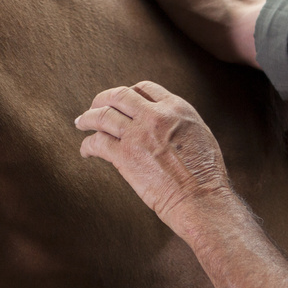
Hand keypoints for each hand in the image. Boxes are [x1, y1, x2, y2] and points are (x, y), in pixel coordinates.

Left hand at [74, 81, 231, 227]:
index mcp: (176, 108)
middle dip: (102, 99)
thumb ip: (178, 122)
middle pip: (119, 96)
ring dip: (87, 118)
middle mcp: (154, 115)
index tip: (120, 102)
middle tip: (94, 107)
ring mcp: (137, 134)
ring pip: (102, 115)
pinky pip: (97, 143)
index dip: (129, 93)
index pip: (144, 88)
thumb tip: (163, 123)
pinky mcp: (124, 156)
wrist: (201, 199)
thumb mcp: (199, 134)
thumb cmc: (205, 175)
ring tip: (81, 123)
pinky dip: (87, 145)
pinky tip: (86, 151)